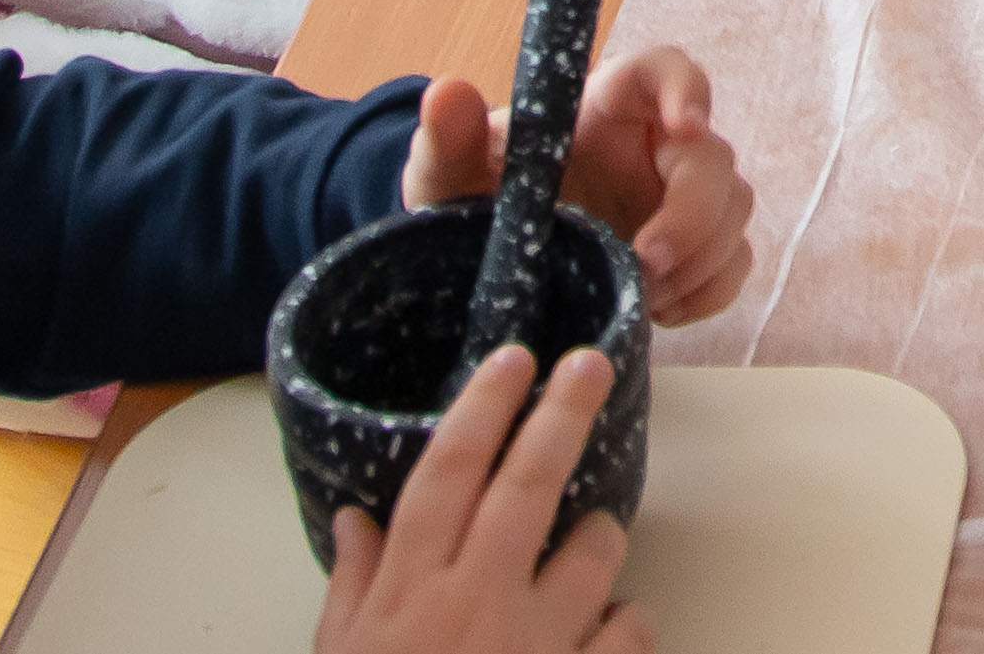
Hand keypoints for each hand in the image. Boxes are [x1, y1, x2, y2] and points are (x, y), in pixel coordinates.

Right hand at [312, 344, 647, 651]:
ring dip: (601, 538)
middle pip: (528, 484)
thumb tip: (355, 517)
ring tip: (593, 541)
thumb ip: (352, 583)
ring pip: (596, 554)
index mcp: (411, 587)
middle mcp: (475, 601)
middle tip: (593, 364)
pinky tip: (609, 630)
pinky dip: (627, 623)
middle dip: (563, 414)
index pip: (449, 470)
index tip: (514, 357)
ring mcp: (535, 645)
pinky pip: (630, 631)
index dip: (483, 406)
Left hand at [400, 45, 757, 324]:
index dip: (687, 90)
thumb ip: (446, 138)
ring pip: (733, 207)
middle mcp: (651, 145)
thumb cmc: (472, 200)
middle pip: (711, 155)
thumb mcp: (447, 175)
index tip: (687, 126)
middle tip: (647, 260)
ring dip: (702, 257)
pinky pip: (732, 260)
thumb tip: (447, 91)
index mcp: (602, 109)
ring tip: (644, 292)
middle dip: (693, 212)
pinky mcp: (688, 249)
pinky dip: (708, 290)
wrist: (482, 268)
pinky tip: (659, 309)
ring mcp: (675, 198)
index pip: (663, 70)